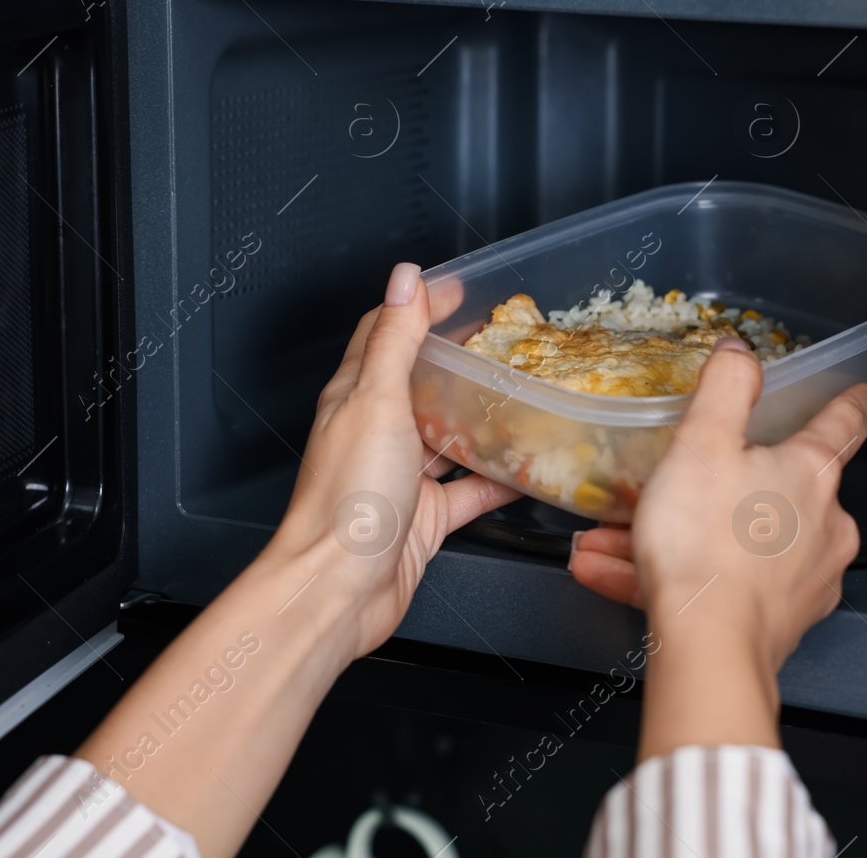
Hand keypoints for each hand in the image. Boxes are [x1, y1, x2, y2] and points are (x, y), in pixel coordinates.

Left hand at [74, 264, 518, 857]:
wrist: (339, 589)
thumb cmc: (348, 499)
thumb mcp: (377, 401)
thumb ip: (395, 339)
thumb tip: (405, 276)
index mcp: (356, 397)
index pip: (386, 334)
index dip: (419, 308)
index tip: (462, 291)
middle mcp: (376, 433)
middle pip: (421, 384)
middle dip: (460, 361)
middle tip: (507, 343)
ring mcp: (400, 477)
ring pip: (448, 436)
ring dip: (482, 418)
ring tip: (526, 397)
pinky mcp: (423, 519)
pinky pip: (467, 491)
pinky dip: (497, 479)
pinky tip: (527, 470)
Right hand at [570, 336, 866, 758]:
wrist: (708, 648)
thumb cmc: (705, 543)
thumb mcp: (702, 444)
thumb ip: (725, 389)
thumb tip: (741, 351)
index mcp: (811, 474)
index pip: (843, 424)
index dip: (852, 401)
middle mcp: (824, 526)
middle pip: (774, 490)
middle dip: (711, 489)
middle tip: (662, 492)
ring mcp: (807, 578)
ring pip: (737, 543)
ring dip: (679, 539)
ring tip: (610, 545)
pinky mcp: (780, 621)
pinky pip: (725, 586)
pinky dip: (678, 577)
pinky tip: (617, 575)